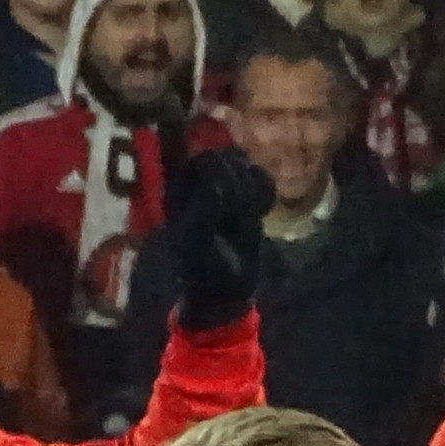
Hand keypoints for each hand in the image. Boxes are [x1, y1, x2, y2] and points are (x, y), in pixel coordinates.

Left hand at [165, 146, 272, 333]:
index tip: (227, 203)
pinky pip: (260, 176)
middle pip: (223, 156)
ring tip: (251, 212)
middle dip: (238, 181)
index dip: (219, 177)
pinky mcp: (245, 195)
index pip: (201, 162)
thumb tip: (216, 185)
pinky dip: (266, 191)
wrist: (226, 290)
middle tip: (242, 209)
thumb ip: (205, 211)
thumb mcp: (198, 244)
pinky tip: (264, 211)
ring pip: (243, 162)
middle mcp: (198, 184)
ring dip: (252, 186)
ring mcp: (223, 186)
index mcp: (178, 191)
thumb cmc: (205, 269)